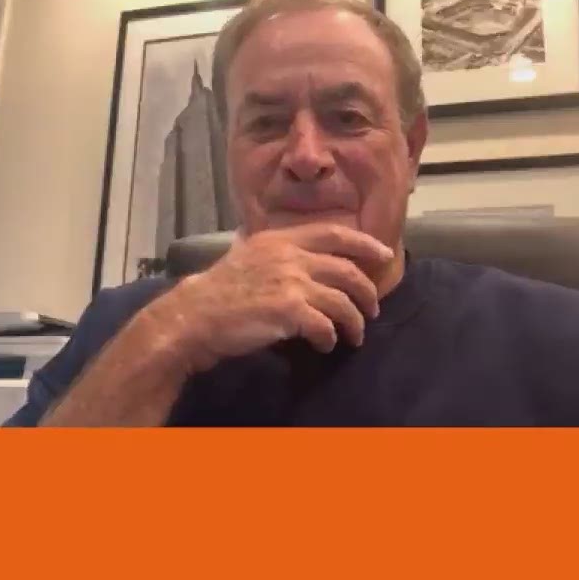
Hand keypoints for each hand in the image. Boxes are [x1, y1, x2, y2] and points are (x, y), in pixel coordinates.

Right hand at [150, 222, 395, 373]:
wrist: (194, 316)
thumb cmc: (217, 289)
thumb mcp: (243, 254)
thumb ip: (271, 249)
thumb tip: (290, 246)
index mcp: (280, 239)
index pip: (334, 234)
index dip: (364, 244)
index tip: (384, 255)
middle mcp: (290, 256)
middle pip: (347, 271)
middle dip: (367, 292)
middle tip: (372, 309)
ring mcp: (291, 283)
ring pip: (342, 302)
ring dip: (354, 322)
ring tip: (354, 336)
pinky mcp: (289, 312)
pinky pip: (325, 326)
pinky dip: (330, 338)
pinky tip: (326, 346)